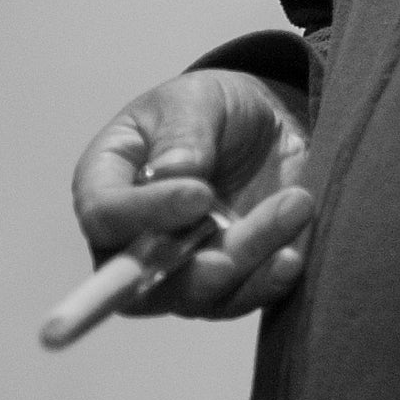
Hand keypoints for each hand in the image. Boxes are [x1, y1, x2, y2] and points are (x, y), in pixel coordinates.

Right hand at [70, 67, 316, 317]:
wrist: (267, 126)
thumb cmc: (212, 109)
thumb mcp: (196, 100)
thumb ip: (182, 134)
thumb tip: (173, 175)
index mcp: (107, 183)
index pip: (105, 217)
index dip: (146, 215)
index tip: (200, 195)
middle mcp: (131, 241)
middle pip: (142, 281)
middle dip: (194, 270)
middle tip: (233, 253)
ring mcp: (178, 270)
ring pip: (199, 294)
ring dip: (247, 263)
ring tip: (294, 209)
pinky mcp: (226, 284)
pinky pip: (240, 299)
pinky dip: (267, 283)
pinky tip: (292, 257)